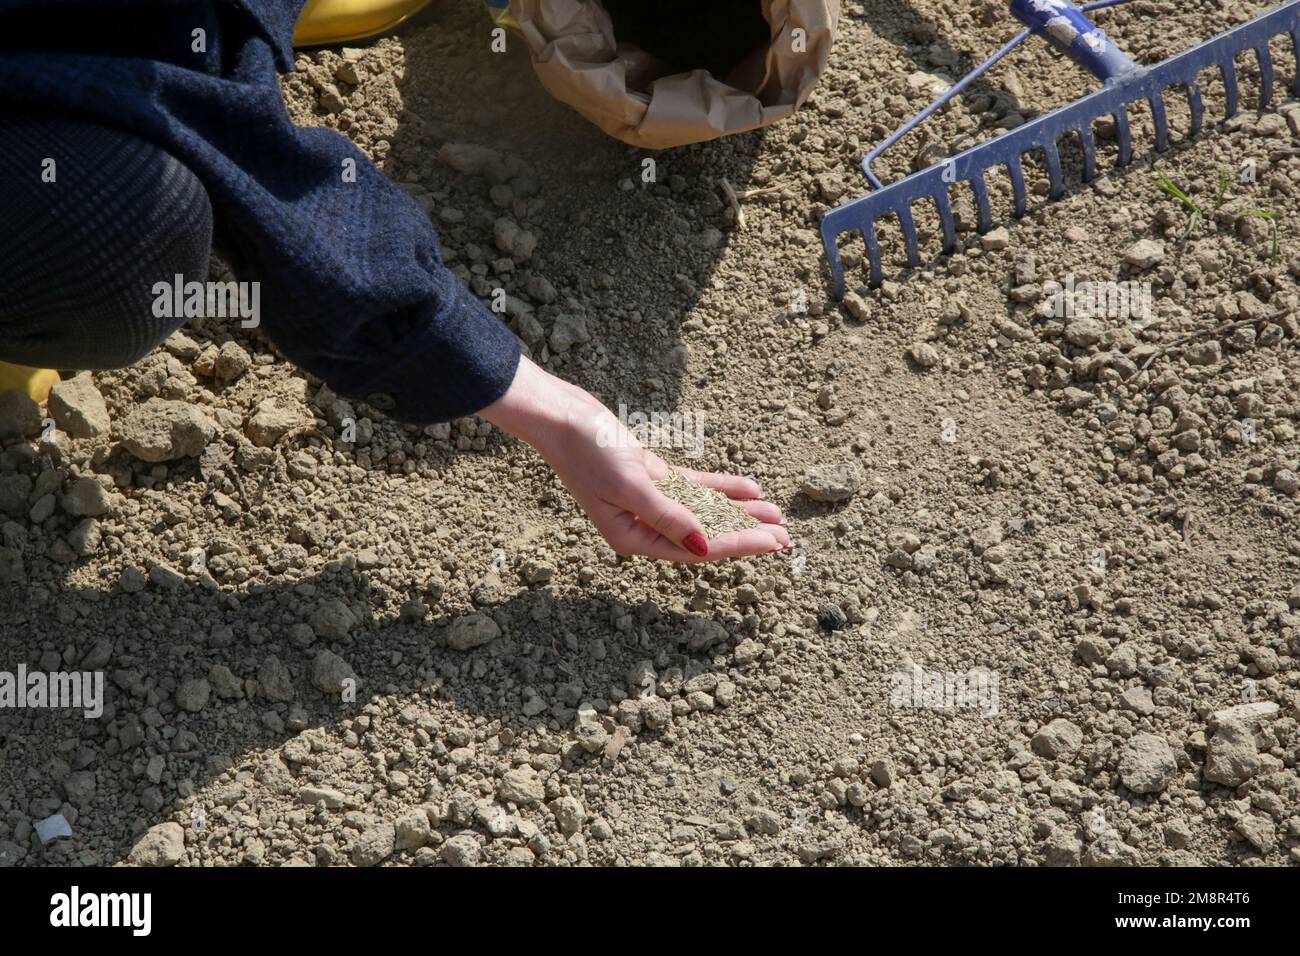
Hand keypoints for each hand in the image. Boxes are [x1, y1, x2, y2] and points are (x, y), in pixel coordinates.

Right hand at [479, 357, 790, 560]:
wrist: (561, 416)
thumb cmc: (587, 451)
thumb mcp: (630, 485)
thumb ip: (668, 516)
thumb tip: (703, 546)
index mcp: (633, 537)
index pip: (697, 549)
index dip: (739, 545)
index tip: (774, 542)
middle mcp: (642, 525)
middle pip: (705, 533)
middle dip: (747, 532)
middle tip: (787, 535)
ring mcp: (648, 500)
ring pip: (704, 510)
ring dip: (739, 510)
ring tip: (776, 512)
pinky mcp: (651, 476)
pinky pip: (694, 487)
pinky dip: (721, 487)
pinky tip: (749, 488)